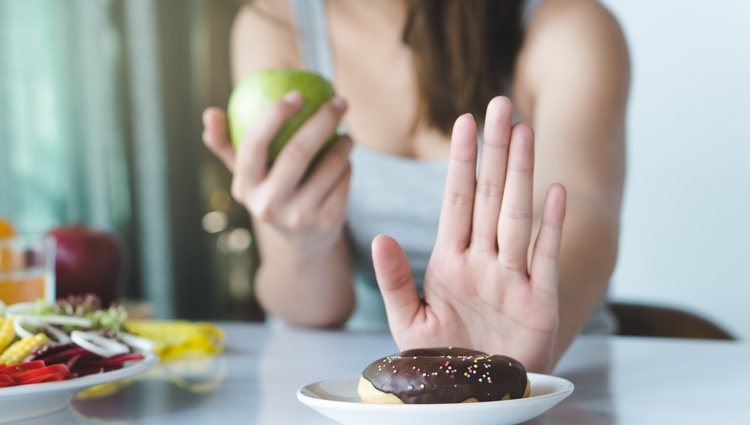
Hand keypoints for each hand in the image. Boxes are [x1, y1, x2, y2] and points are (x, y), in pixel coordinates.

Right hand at [202, 91, 352, 249]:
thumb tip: (210, 113)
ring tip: (345, 133)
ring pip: (329, 165)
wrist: (302, 241)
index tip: (296, 95)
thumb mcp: (248, 175)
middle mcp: (269, 205)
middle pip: (297, 152)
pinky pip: (344, 180)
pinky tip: (346, 159)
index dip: (274, 116)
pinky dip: (348, 165)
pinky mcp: (326, 222)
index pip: (253, 145)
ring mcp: (299, 216)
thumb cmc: (271, 192)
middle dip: (322, 120)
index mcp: (245, 187)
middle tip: (338, 102)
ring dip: (343, 143)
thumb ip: (227, 144)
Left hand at [371, 96, 566, 372]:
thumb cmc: (443, 360)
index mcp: (450, 262)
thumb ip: (395, 279)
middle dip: (493, 152)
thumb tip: (379, 236)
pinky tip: (555, 191)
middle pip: (488, 197)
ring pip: (516, 216)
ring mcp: (513, 279)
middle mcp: (484, 262)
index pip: (456, 201)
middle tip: (500, 106)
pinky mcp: (539, 303)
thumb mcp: (409, 321)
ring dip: (520, 175)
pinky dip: (551, 227)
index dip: (460, 162)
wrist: (476, 398)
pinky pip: (545, 258)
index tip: (463, 123)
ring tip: (524, 132)